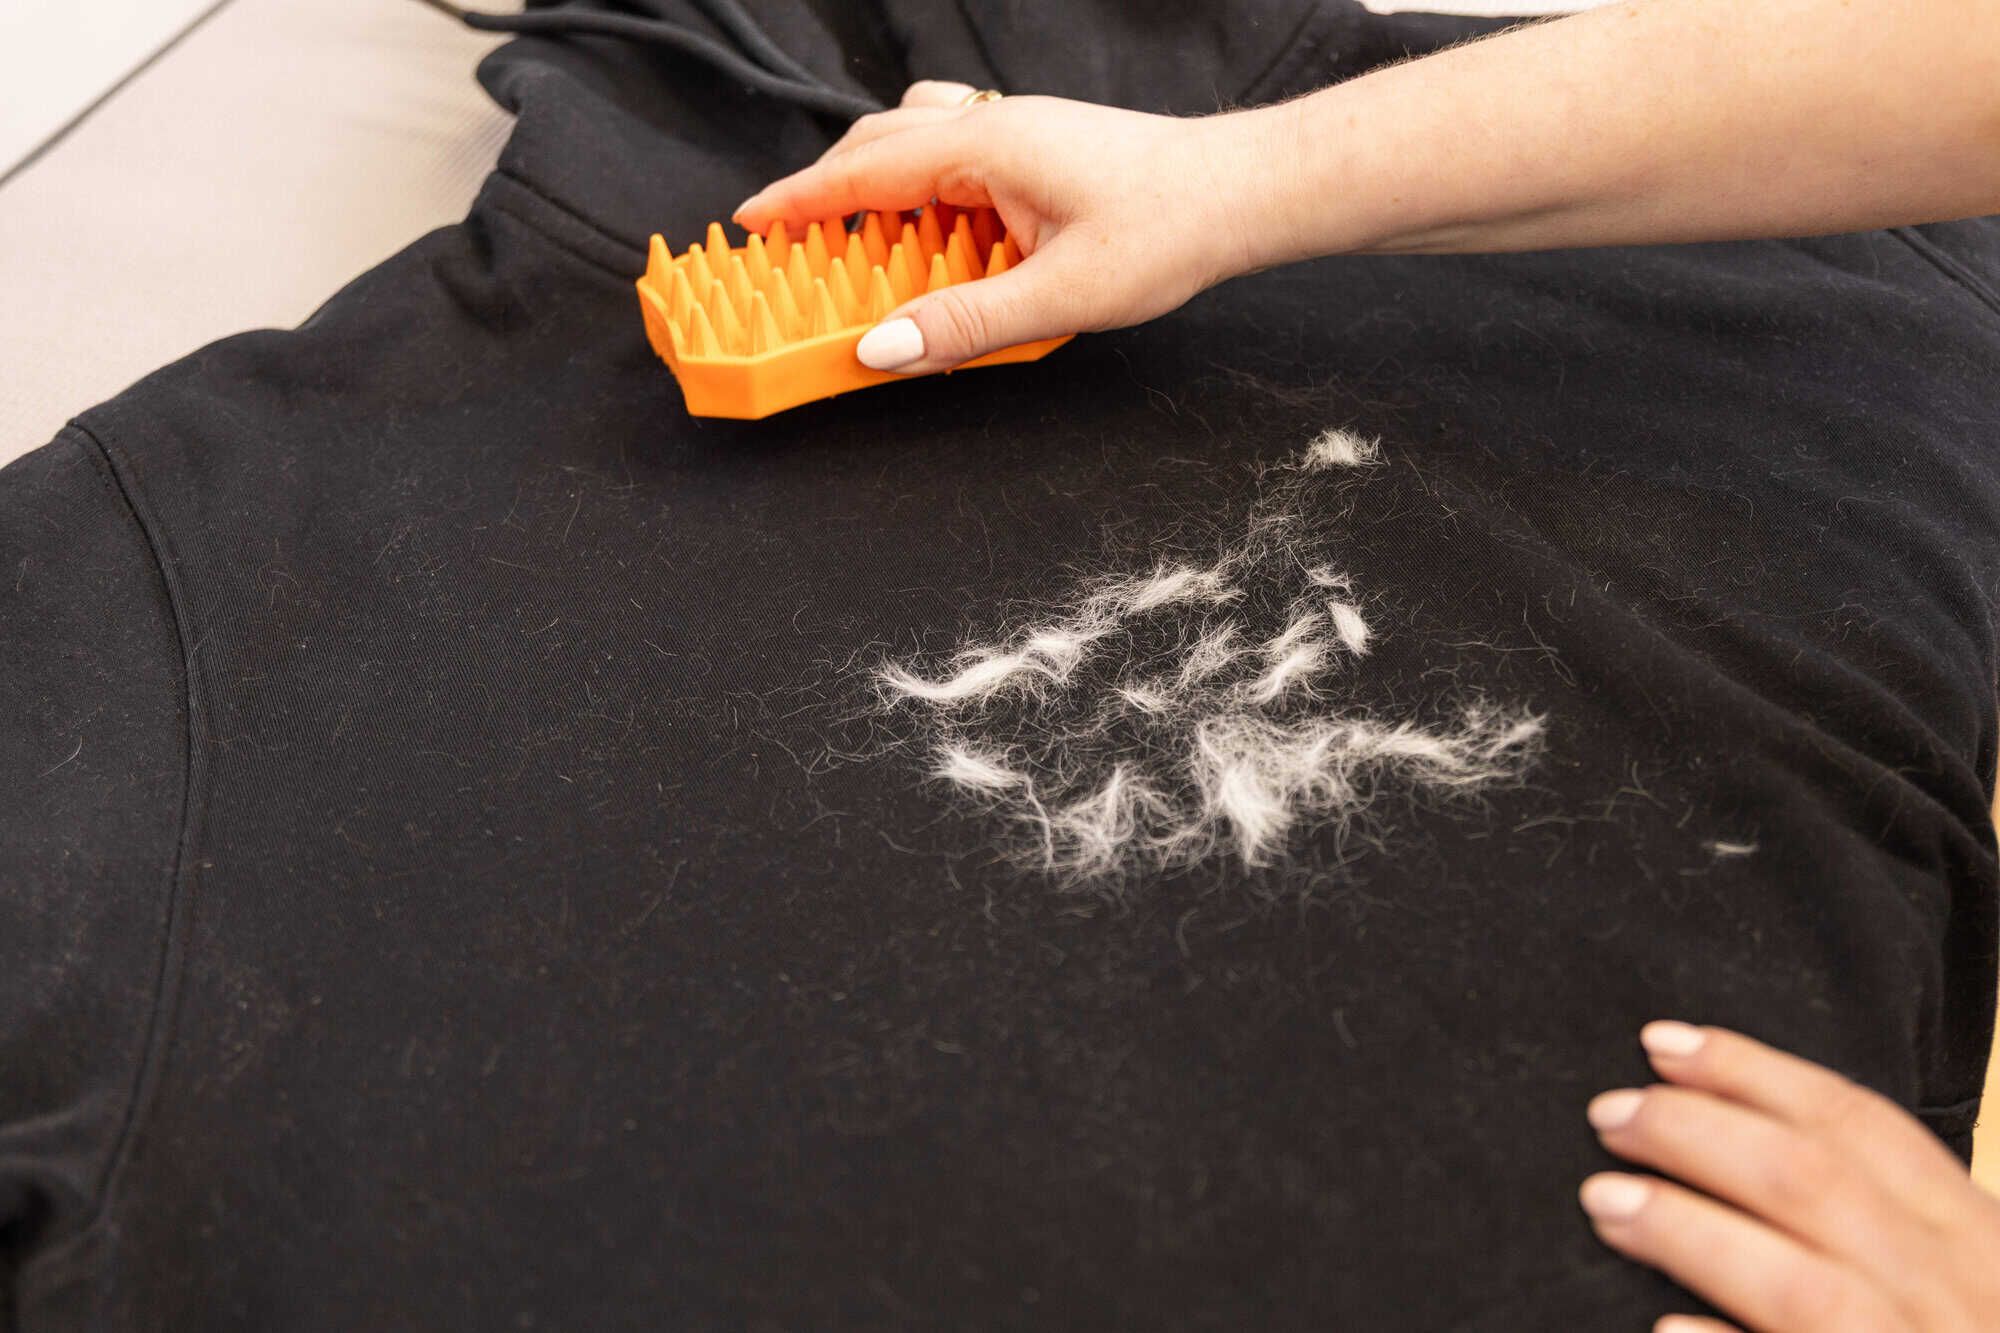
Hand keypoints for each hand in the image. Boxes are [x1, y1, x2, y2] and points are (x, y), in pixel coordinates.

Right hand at [731, 81, 1265, 374]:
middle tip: (789, 239)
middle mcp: (993, 124)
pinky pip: (955, 149)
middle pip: (879, 144)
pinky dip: (922, 180)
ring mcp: (1018, 128)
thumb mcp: (1061, 296)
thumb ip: (964, 323)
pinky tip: (936, 227)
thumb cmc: (1169, 230)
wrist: (1244, 193)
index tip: (748, 224)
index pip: (864, 171)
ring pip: (915, 137)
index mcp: (985, 148)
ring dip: (875, 180)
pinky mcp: (1040, 144)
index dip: (799, 201)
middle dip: (826, 189)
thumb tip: (881, 348)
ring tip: (855, 238)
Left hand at [1581, 1022, 1999, 1330]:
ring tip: (1606, 1204)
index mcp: (1983, 1251)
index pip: (1868, 1132)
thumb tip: (1730, 1138)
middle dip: (1701, 1136)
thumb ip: (1874, 1226)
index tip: (1661, 1043)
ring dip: (1695, 1234)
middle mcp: (1972, 1306)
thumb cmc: (1943, 1329)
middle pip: (1818, 1189)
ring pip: (1809, 1289)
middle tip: (1609, 1115)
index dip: (1759, 1075)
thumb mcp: (1946, 1279)